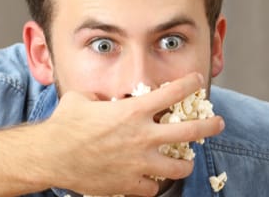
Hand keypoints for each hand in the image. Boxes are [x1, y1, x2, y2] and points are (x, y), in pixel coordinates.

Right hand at [23, 73, 223, 195]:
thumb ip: (99, 98)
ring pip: (179, 167)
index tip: (198, 82)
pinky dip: (152, 184)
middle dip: (210, 126)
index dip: (190, 85)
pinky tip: (150, 181)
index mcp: (133, 111)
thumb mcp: (82, 100)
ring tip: (185, 162)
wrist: (50, 155)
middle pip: (191, 131)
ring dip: (184, 163)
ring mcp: (139, 162)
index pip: (173, 93)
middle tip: (218, 123)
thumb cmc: (64, 125)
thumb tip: (100, 99)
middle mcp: (142, 136)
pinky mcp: (130, 183)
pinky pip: (152, 188)